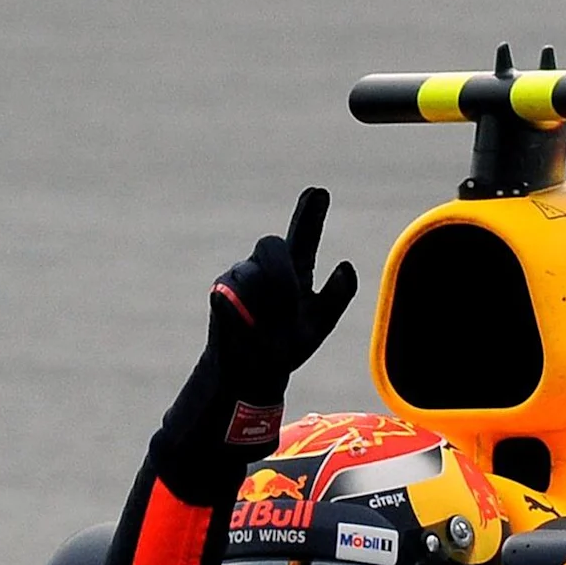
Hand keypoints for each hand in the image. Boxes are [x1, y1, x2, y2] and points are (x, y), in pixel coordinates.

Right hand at [208, 187, 359, 435]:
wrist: (253, 373)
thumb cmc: (287, 345)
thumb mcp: (319, 324)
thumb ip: (336, 297)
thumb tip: (346, 265)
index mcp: (294, 271)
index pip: (303, 235)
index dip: (309, 213)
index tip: (319, 191)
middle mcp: (265, 267)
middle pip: (271, 244)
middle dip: (282, 272)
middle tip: (290, 302)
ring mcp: (239, 277)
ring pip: (251, 273)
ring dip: (266, 302)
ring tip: (270, 329)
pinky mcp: (219, 292)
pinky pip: (230, 294)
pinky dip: (244, 314)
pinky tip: (248, 327)